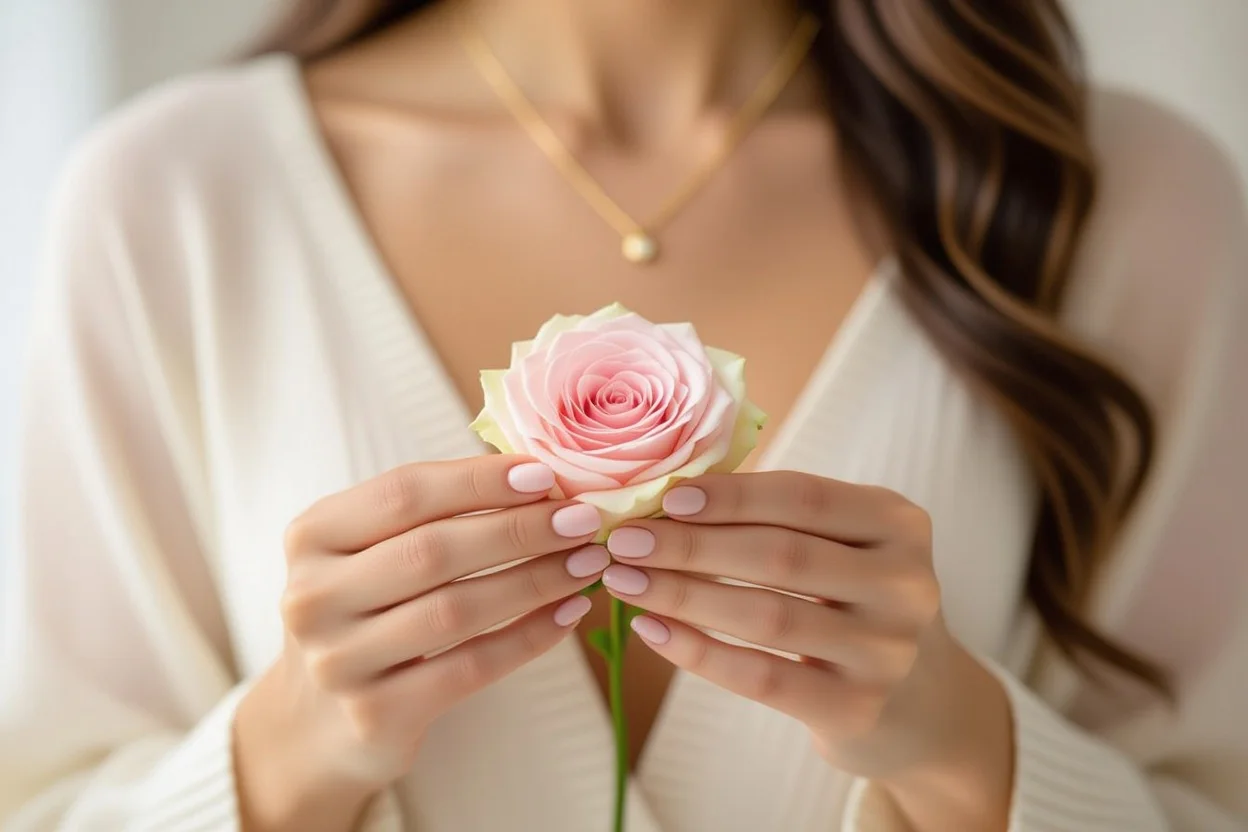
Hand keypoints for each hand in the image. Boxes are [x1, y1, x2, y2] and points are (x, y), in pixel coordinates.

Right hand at [234, 455, 608, 830]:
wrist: (320, 721)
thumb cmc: (368, 610)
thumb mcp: (374, 552)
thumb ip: (436, 512)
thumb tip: (539, 477)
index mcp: (312, 535)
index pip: (404, 493)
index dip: (479, 480)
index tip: (547, 475)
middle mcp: (312, 596)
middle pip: (433, 550)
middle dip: (519, 530)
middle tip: (583, 520)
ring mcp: (338, 661)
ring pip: (457, 611)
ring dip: (535, 582)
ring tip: (587, 563)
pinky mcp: (374, 715)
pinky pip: (471, 667)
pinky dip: (529, 637)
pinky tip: (569, 614)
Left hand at [600, 471, 1012, 828]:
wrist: (920, 703)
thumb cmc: (855, 602)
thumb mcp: (844, 547)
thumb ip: (779, 517)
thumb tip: (668, 497)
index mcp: (899, 524)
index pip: (804, 498)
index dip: (732, 496)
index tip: (666, 497)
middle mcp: (905, 584)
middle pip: (781, 555)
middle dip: (691, 545)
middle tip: (624, 540)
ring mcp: (886, 652)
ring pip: (766, 616)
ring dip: (683, 595)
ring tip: (623, 581)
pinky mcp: (857, 709)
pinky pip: (762, 677)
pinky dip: (699, 652)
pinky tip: (652, 631)